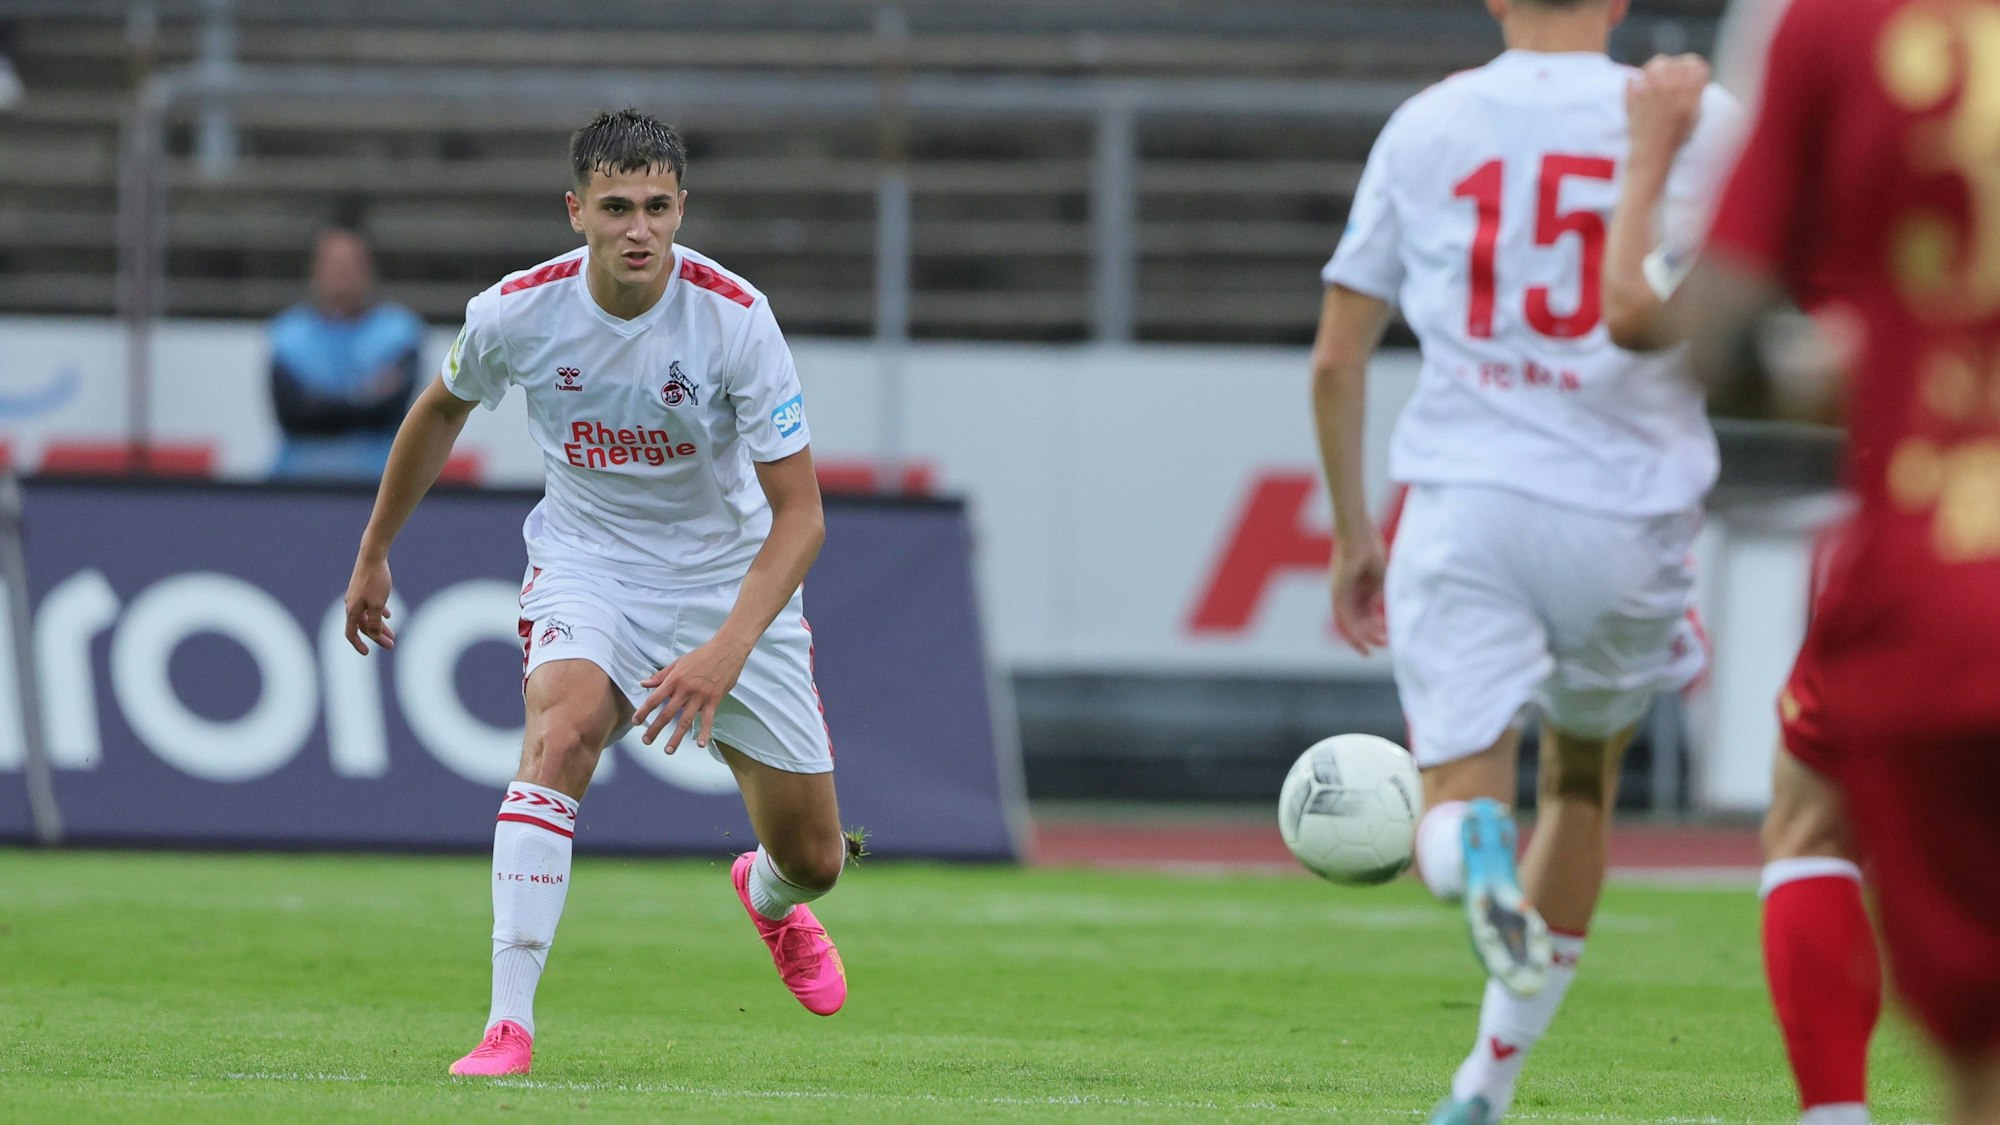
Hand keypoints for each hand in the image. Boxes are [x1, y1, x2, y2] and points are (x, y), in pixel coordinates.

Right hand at [344, 554, 395, 653]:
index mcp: (352, 610)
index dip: (358, 645)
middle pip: (364, 626)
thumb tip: (374, 636)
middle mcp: (351, 605)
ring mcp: (357, 596)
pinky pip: (370, 605)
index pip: (351, 633)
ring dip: (380, 626)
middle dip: (377, 637)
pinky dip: (379, 612)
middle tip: (391, 645)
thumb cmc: (375, 580)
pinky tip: (389, 616)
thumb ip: (375, 622)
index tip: (367, 654)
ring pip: (368, 616)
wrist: (372, 555)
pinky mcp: (363, 589)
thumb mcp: (377, 604)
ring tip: (393, 635)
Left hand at [634, 635, 751, 752]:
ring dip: (676, 737)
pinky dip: (704, 732)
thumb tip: (643, 683)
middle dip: (655, 729)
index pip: (655, 699)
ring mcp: (700, 696)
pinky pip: (708, 720)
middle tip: (646, 741)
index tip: (636, 722)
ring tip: (668, 750)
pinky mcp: (714, 700)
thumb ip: (661, 675)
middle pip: (667, 714)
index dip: (643, 711)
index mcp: (674, 680)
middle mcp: (685, 690)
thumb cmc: (702, 654)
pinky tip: (700, 744)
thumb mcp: (679, 662)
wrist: (726, 650)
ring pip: (686, 721)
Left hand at [1331, 533, 1388, 655]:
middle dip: (1371, 635)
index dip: (1373, 627)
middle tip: (1385, 643)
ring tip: (1378, 645)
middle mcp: (1344, 594)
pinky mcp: (1337, 592)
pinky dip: (1353, 630)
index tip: (1385, 635)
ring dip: (1363, 636)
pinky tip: (1363, 640)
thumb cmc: (1369, 548)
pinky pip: (1343, 617)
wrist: (1359, 533)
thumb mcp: (1378, 576)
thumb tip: (1375, 610)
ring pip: (1348, 624)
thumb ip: (1376, 593)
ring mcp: (1339, 594)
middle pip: (1356, 621)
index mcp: (1355, 589)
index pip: (1362, 614)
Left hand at [1626, 54, 1709, 162]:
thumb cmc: (1676, 136)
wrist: (1652, 152)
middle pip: (1676, 61)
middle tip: (1678, 75)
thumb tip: (1697, 72)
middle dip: (1679, 66)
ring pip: (1656, 63)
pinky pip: (1633, 78)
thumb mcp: (1695, 114)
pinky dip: (1637, 80)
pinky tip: (1641, 86)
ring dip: (1660, 67)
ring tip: (1661, 78)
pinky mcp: (1633, 94)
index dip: (1695, 65)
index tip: (1693, 71)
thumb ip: (1696, 91)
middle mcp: (1669, 84)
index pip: (1694, 63)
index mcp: (1688, 88)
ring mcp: (1649, 88)